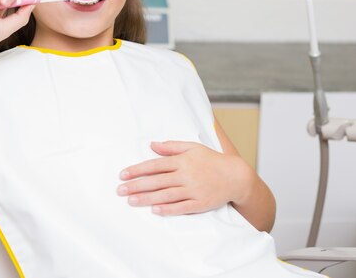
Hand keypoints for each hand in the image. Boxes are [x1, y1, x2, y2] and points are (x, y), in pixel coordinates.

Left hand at [117, 141, 251, 215]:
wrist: (236, 176)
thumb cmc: (212, 160)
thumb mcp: (192, 147)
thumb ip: (171, 146)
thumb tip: (152, 145)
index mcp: (182, 161)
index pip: (155, 165)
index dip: (137, 170)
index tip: (123, 174)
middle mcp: (186, 175)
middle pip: (156, 181)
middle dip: (136, 185)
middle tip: (120, 190)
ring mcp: (193, 190)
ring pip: (166, 195)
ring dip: (147, 198)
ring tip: (131, 201)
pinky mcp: (200, 203)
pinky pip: (181, 207)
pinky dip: (168, 209)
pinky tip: (155, 210)